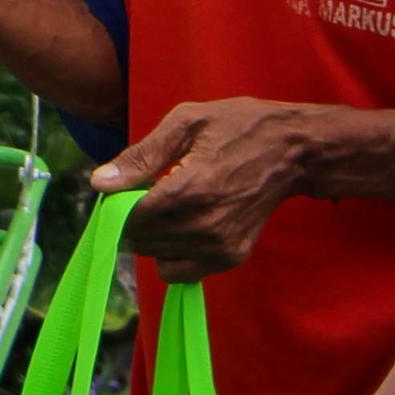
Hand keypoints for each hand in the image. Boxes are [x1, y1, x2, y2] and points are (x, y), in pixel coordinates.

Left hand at [95, 98, 318, 279]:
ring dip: (151, 236)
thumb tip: (99, 183)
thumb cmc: (240, 127)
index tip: (124, 187)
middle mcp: (206, 224)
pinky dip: (171, 254)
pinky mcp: (230, 258)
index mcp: (192, 188)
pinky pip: (179, 271)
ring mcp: (220, 246)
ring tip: (169, 207)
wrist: (295, 151)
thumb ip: (141, 156)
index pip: (131, 216)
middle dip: (132, 219)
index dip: (118, 203)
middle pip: (141, 239)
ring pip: (156, 257)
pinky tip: (182, 225)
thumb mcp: (187, 122)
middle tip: (147, 193)